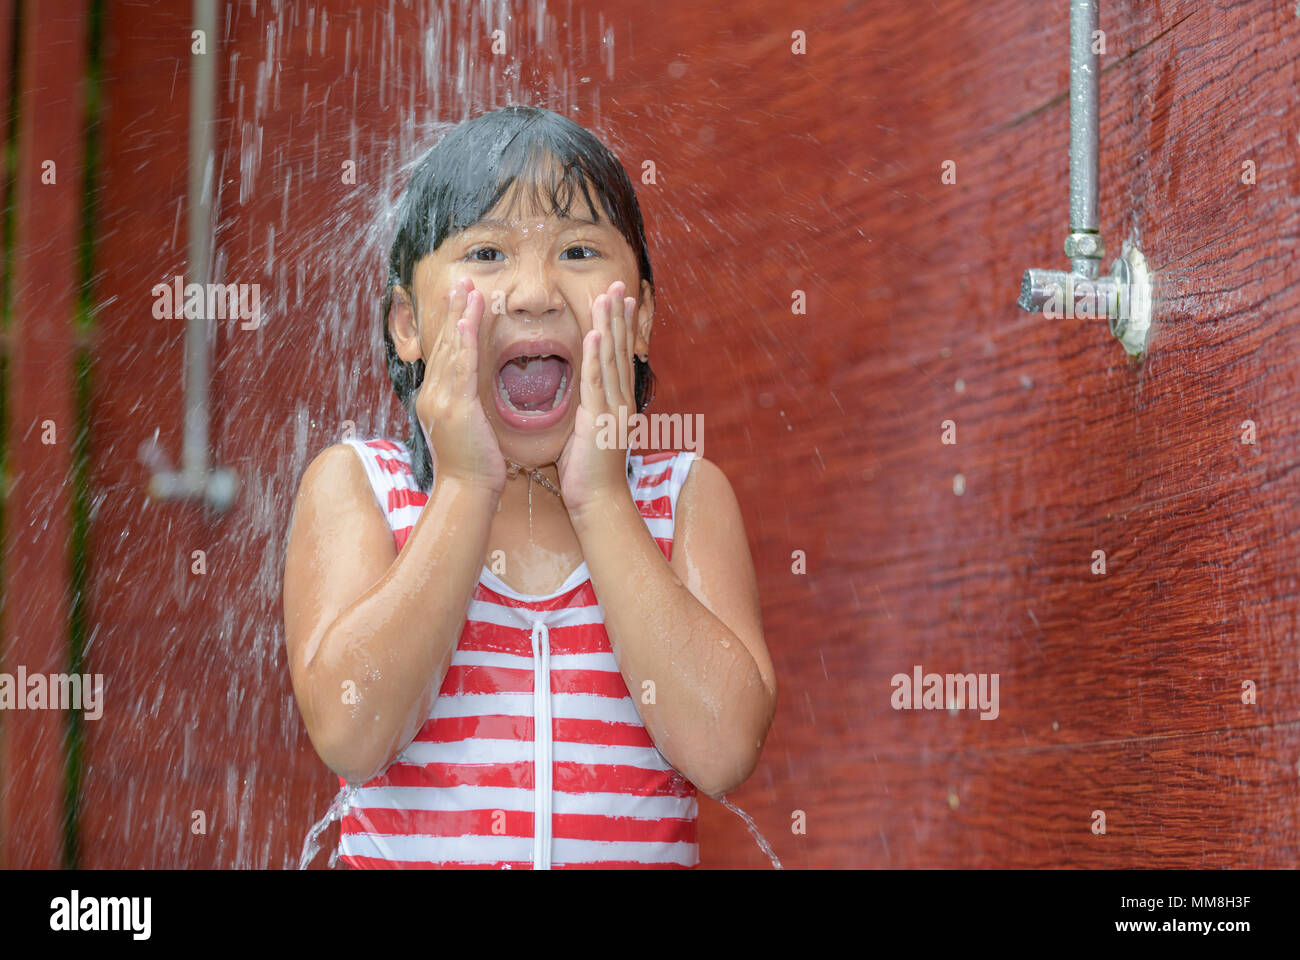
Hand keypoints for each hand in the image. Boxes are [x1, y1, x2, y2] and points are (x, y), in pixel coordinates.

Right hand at [415, 277, 506, 492]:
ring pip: (451, 350)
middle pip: (445, 344)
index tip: (460, 297)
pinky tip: (468, 321)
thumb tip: (470, 390)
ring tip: (468, 289)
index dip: (452, 323)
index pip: (445, 353)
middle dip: (453, 310)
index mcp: (436, 397)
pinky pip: (461, 368)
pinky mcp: (456, 408)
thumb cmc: (473, 464)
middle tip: (462, 280)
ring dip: (460, 316)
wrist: (467, 491)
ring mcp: (441, 400)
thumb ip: (466, 403)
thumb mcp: (466, 427)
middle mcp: (433, 394)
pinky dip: (464, 342)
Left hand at [557, 279, 637, 515]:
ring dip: (608, 326)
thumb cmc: (589, 473)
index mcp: (618, 402)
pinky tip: (594, 335)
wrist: (599, 502)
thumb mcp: (590, 433)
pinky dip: (595, 356)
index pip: (620, 356)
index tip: (620, 299)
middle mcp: (621, 401)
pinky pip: (596, 382)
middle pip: (620, 350)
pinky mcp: (599, 420)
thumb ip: (589, 410)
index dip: (620, 326)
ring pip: (610, 359)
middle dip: (618, 315)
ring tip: (607, 297)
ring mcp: (613, 409)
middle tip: (619, 284)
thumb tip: (582, 397)